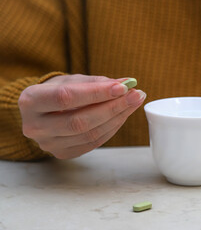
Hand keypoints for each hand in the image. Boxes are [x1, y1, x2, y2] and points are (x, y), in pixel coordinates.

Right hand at [18, 74, 145, 158]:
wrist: (42, 111)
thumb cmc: (57, 91)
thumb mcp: (72, 80)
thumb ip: (97, 82)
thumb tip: (126, 83)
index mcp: (30, 101)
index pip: (66, 98)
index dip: (97, 93)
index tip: (122, 87)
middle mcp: (34, 126)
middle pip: (79, 121)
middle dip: (112, 107)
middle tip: (136, 95)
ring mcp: (47, 144)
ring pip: (89, 134)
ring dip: (117, 118)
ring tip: (134, 103)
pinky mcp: (62, 153)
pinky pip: (93, 143)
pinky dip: (112, 128)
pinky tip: (123, 115)